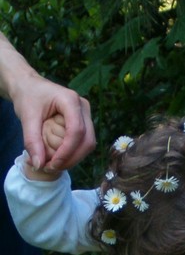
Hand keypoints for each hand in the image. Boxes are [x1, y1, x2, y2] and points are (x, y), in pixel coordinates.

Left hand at [0, 34, 95, 169]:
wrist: (29, 86)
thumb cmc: (27, 96)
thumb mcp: (26, 117)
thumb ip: (32, 141)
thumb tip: (39, 165)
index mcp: (71, 100)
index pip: (77, 131)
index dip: (67, 151)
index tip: (51, 164)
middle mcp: (84, 107)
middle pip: (87, 140)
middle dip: (71, 158)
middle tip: (51, 168)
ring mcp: (86, 115)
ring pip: (88, 144)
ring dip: (72, 158)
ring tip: (53, 164)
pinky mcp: (84, 122)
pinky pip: (83, 143)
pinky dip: (72, 154)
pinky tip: (58, 158)